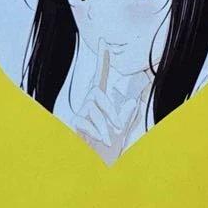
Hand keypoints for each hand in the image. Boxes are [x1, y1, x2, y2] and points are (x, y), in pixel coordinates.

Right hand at [71, 47, 139, 164]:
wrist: (92, 167)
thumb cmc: (106, 149)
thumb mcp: (121, 134)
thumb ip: (128, 118)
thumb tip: (134, 101)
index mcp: (101, 102)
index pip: (102, 76)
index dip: (103, 59)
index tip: (103, 40)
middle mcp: (89, 103)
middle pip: (98, 94)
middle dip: (110, 111)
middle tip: (118, 128)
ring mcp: (80, 112)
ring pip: (94, 111)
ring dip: (104, 128)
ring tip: (107, 140)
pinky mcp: (73, 122)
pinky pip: (86, 122)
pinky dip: (95, 133)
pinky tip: (97, 141)